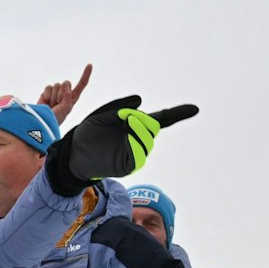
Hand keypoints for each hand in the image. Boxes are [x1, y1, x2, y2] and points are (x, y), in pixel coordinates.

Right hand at [36, 64, 91, 123]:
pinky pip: (48, 87)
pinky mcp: (47, 92)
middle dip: (62, 92)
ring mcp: (56, 92)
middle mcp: (65, 93)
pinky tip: (46, 102)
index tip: (89, 65)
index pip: (81, 84)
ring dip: (54, 96)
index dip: (85, 75)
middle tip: (58, 103)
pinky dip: (47, 95)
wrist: (42, 121)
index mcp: (73, 97)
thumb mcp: (65, 109)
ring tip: (52, 105)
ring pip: (57, 85)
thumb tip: (65, 85)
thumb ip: (67, 97)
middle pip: (66, 83)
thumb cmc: (56, 118)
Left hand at [44, 95, 198, 194]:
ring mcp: (134, 154)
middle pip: (154, 127)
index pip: (161, 119)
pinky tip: (129, 136)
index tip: (195, 108)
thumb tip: (140, 101)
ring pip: (148, 140)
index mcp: (135, 126)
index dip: (178, 114)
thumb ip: (119, 106)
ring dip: (139, 128)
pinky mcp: (128, 167)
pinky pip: (139, 156)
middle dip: (143, 119)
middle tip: (126, 115)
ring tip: (125, 122)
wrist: (73, 153)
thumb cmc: (88, 133)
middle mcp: (138, 140)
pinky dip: (137, 144)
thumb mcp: (102, 115)